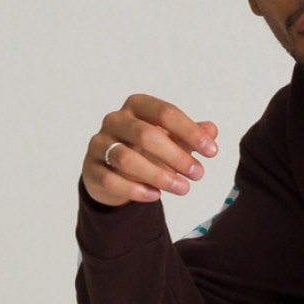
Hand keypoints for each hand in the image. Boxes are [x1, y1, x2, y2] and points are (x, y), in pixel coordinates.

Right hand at [82, 95, 219, 207]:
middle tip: (198, 173)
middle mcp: (115, 120)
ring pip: (126, 158)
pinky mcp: (91, 169)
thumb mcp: (171, 141)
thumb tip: (212, 130)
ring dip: (158, 175)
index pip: (165, 112)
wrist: (112, 171)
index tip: (212, 151)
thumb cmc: (146, 150)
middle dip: (176, 155)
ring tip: (183, 188)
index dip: (190, 131)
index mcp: (136, 106)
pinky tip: (156, 196)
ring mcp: (99, 144)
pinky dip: (135, 189)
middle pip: (145, 134)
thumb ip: (190, 136)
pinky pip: (111, 179)